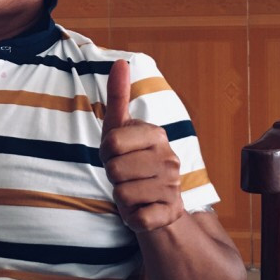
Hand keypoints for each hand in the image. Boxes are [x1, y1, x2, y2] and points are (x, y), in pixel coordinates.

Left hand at [100, 59, 183, 231]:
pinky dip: (131, 217)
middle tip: (126, 176)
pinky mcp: (170, 214)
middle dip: (113, 177)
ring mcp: (172, 187)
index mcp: (157, 135)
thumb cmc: (132, 162)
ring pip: (123, 195)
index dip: (106, 153)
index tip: (117, 154)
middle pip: (115, 170)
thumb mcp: (120, 129)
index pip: (111, 143)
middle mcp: (170, 159)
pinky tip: (141, 209)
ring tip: (134, 192)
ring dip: (121, 197)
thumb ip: (118, 96)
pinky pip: (136, 218)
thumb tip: (121, 61)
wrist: (158, 203)